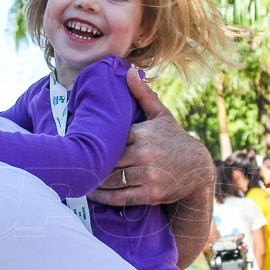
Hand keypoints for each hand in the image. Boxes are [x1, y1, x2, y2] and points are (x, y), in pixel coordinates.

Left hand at [90, 68, 212, 206]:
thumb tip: (129, 71)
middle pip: (107, 160)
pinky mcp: (150, 194)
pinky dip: (103, 198)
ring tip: (78, 178)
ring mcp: (148, 175)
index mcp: (142, 133)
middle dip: (90, 163)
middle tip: (71, 164)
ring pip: (111, 180)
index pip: (109, 139)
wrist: (199, 169)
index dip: (92, 143)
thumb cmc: (175, 140)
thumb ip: (143, 94)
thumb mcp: (161, 115)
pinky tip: (92, 194)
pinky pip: (120, 198)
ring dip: (92, 182)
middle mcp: (144, 153)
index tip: (77, 144)